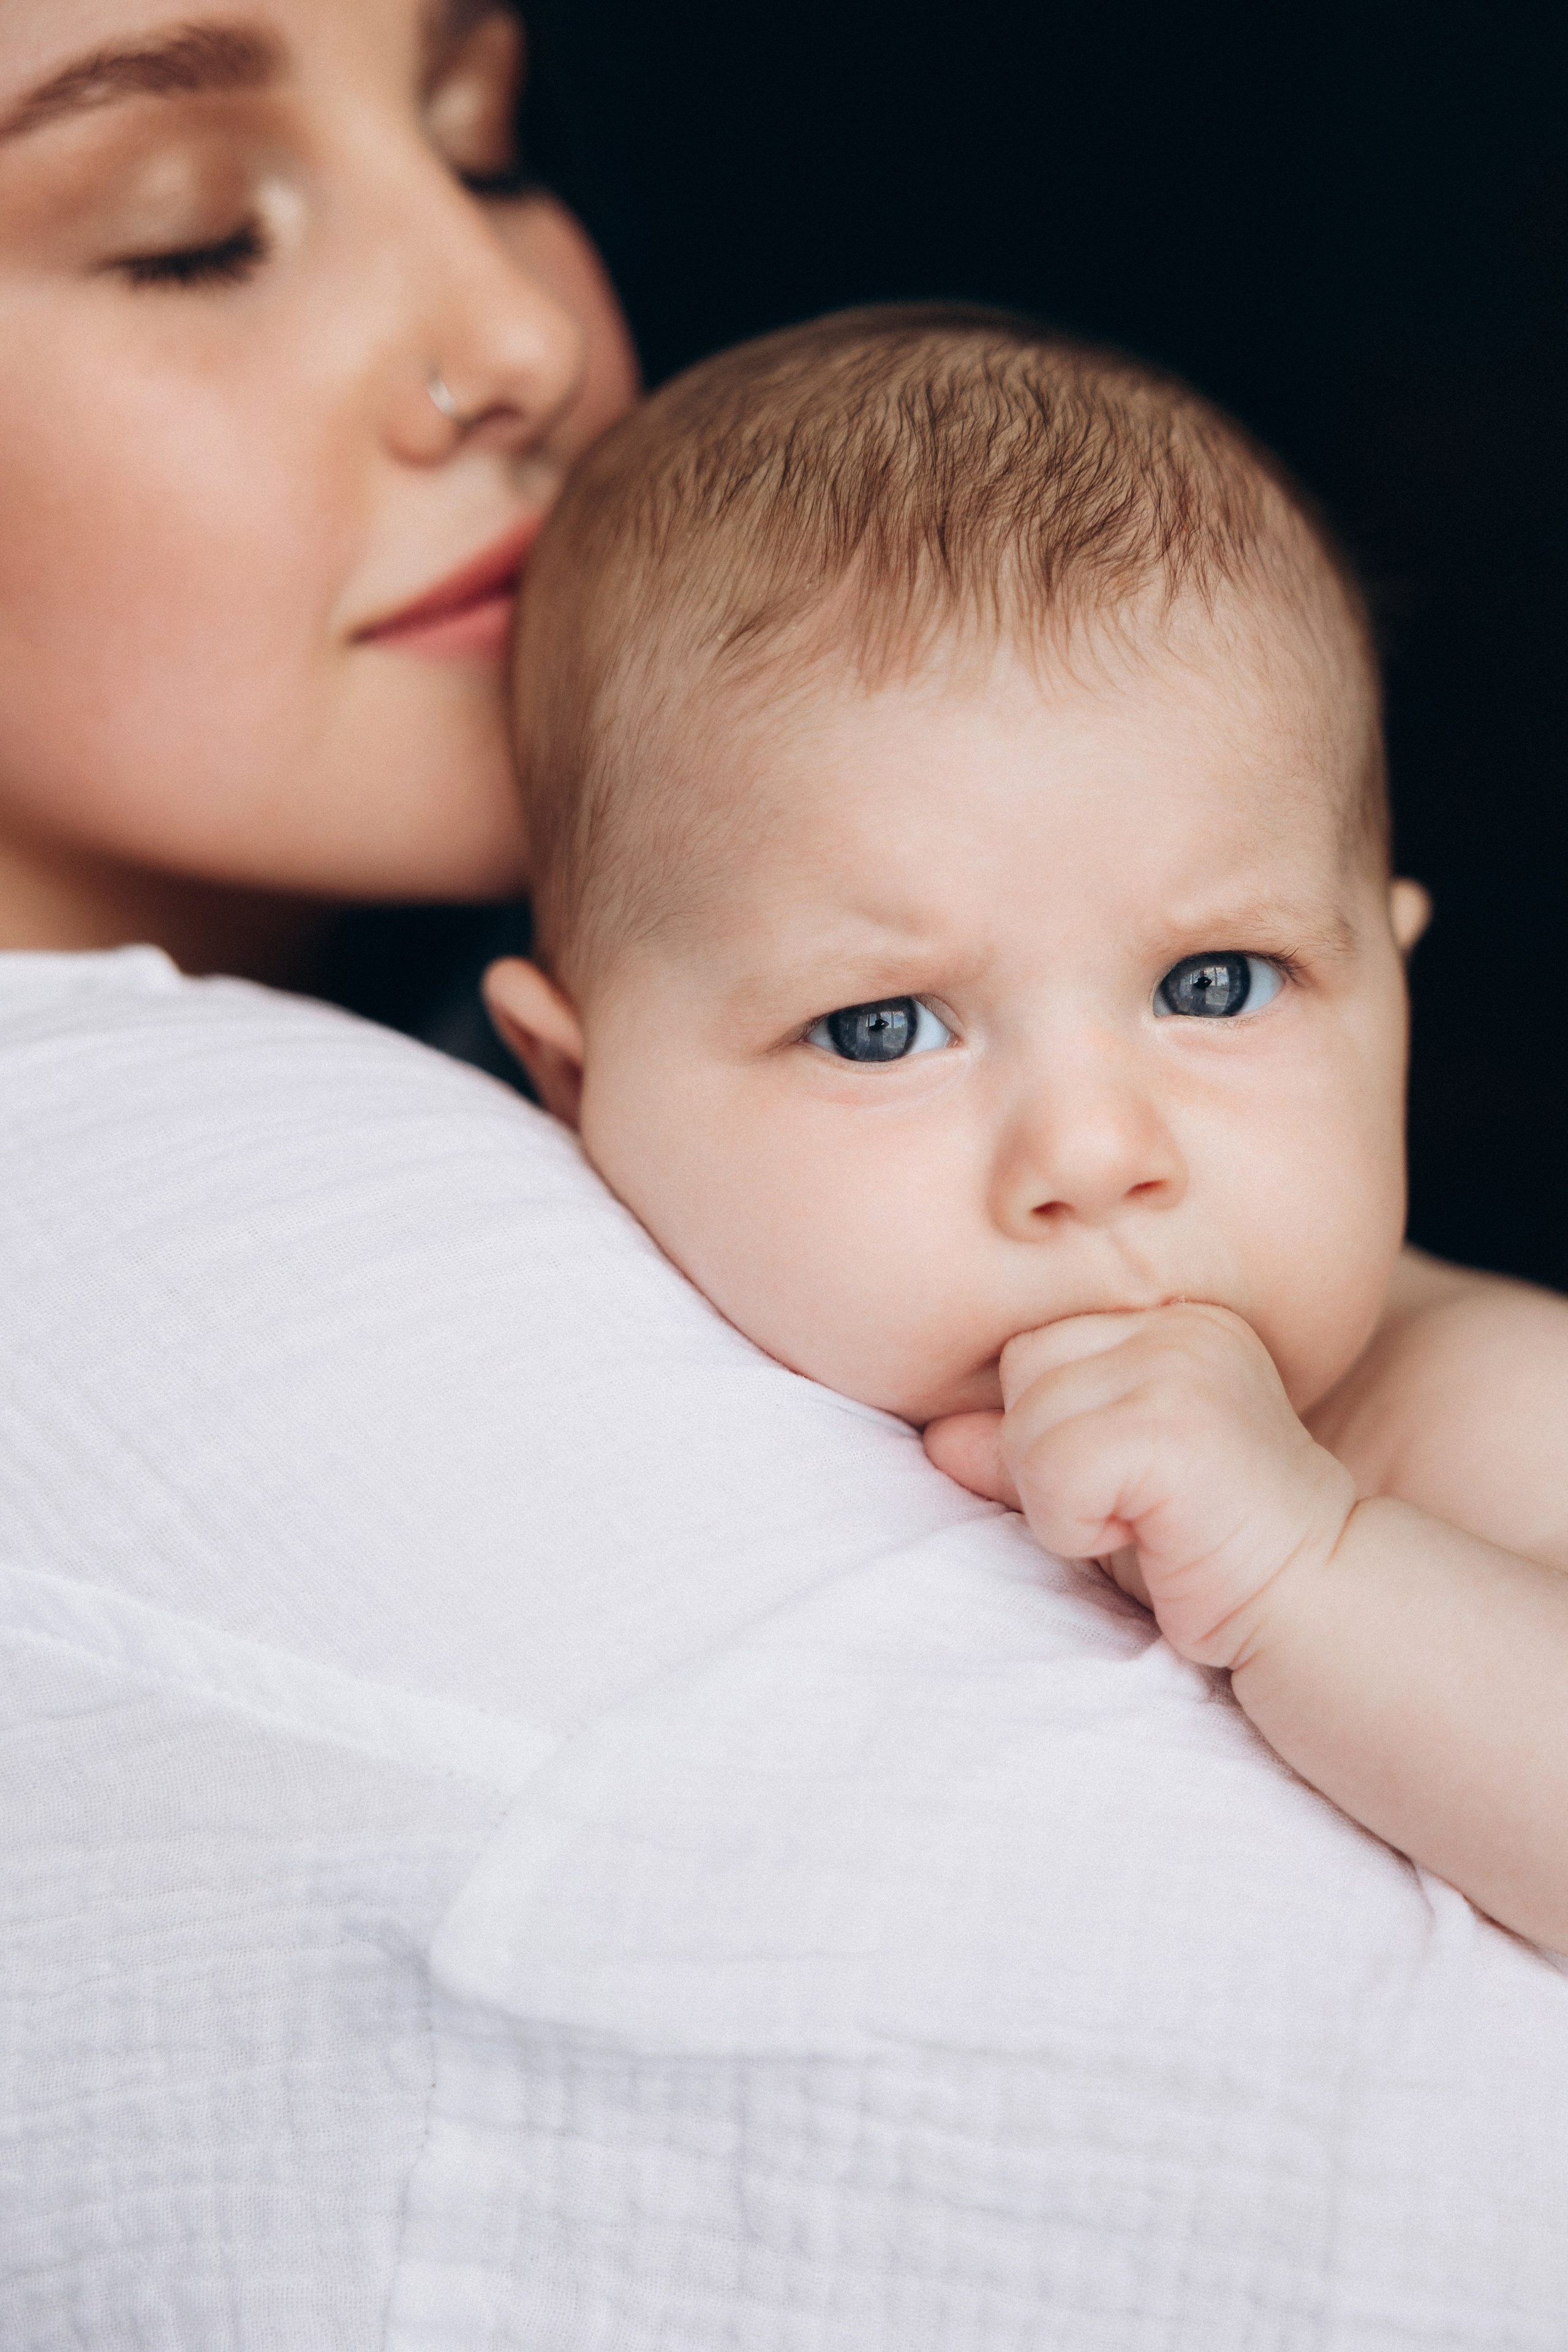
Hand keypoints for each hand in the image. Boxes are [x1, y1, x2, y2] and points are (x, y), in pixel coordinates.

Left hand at [924, 1304, 1356, 1668]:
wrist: (1314, 1604)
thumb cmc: (1207, 1550)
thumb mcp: (1103, 1489)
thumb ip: (1025, 1451)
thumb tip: (936, 1435)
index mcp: (1172, 1320)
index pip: (1035, 1350)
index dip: (1052, 1434)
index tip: (1127, 1484)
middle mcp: (1181, 1323)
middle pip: (1023, 1371)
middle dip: (1048, 1456)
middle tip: (1131, 1506)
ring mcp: (1183, 1366)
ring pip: (1028, 1424)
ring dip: (1061, 1500)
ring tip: (1143, 1522)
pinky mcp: (1176, 1425)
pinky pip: (1053, 1469)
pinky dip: (1076, 1525)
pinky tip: (1149, 1538)